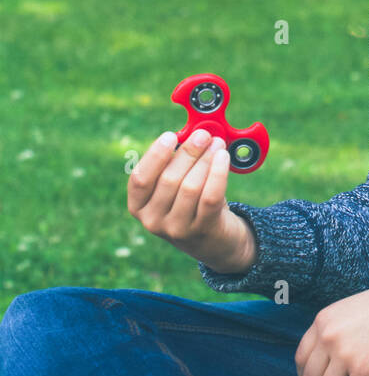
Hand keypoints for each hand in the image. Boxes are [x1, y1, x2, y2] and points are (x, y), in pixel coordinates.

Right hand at [128, 129, 256, 272]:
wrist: (215, 241)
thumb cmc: (192, 204)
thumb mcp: (176, 186)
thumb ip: (175, 164)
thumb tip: (191, 134)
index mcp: (138, 207)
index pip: (139, 179)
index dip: (155, 155)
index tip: (171, 136)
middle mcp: (153, 221)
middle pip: (169, 179)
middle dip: (188, 152)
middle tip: (203, 135)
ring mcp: (177, 229)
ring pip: (191, 186)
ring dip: (206, 160)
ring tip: (217, 144)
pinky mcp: (202, 230)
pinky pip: (210, 197)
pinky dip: (218, 173)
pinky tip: (224, 158)